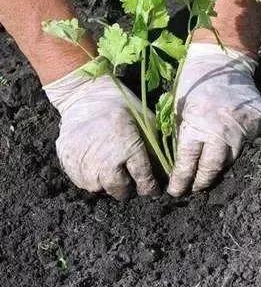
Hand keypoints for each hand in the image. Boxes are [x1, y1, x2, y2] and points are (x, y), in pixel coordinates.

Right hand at [43, 72, 158, 199]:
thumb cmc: (121, 107)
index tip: (151, 189)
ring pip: (99, 188)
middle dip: (127, 189)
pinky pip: (81, 181)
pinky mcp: (67, 161)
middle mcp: (105, 161)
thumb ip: (155, 149)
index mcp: (129, 150)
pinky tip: (95, 165)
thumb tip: (166, 172)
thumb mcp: (146, 122)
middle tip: (129, 181)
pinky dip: (89, 178)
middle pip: (119, 191)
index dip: (149, 188)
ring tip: (110, 171)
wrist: (85, 95)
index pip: (144, 181)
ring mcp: (84, 163)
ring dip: (106, 184)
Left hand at [167, 43, 260, 196]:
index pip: (187, 162)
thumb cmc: (195, 83)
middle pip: (212, 167)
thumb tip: (179, 163)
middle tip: (193, 189)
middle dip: (201, 182)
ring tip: (208, 174)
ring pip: (231, 159)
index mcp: (196, 125)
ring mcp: (242, 128)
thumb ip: (182, 134)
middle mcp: (221, 130)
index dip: (181, 179)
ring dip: (219, 167)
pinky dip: (237, 148)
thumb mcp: (180, 108)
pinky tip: (228, 149)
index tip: (175, 191)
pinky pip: (247, 144)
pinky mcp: (257, 123)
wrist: (223, 62)